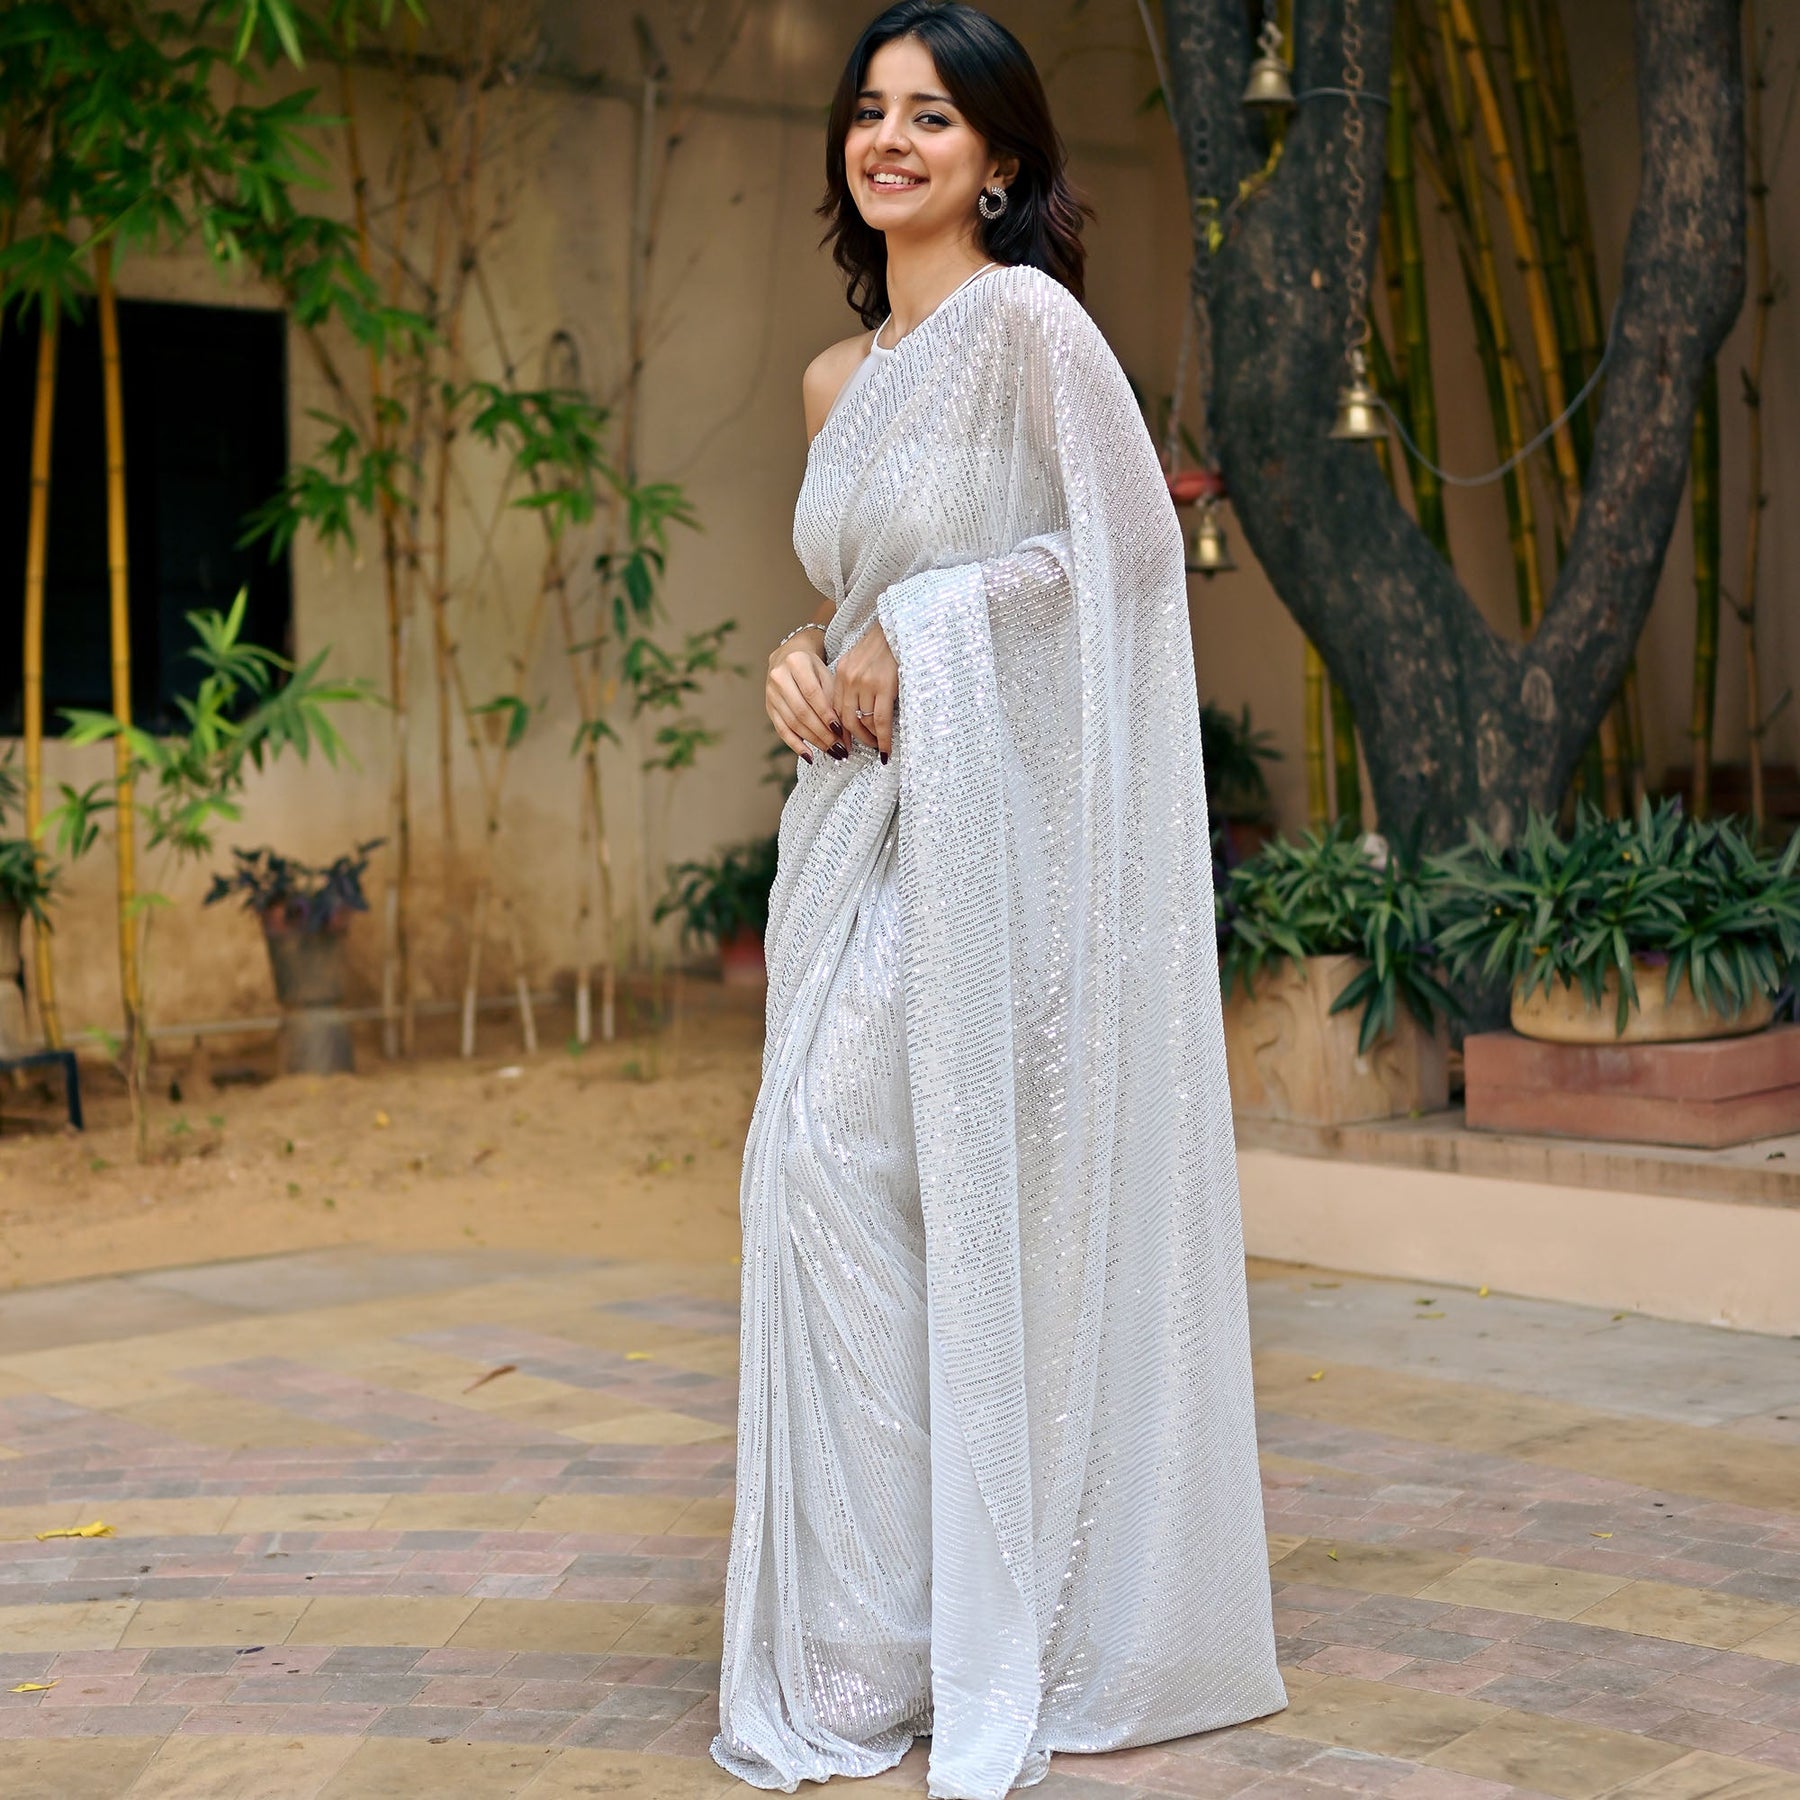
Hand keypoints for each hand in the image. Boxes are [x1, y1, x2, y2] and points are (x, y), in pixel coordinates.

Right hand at [766, 628, 840, 761]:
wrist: (789, 656)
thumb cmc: (813, 667)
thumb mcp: (827, 675)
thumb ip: (836, 701)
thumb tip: (846, 734)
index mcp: (796, 662)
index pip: (812, 694)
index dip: (826, 715)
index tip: (840, 732)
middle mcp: (779, 677)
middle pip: (802, 711)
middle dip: (822, 733)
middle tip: (839, 748)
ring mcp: (771, 693)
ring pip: (792, 723)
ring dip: (813, 741)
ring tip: (830, 751)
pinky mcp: (769, 707)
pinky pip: (782, 730)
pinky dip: (796, 745)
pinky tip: (809, 755)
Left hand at [833, 618, 896, 759]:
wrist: (902, 624)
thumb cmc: (887, 642)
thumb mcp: (862, 657)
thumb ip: (855, 678)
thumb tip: (859, 706)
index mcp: (842, 671)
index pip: (835, 707)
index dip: (839, 729)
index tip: (845, 742)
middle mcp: (849, 678)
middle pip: (845, 719)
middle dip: (852, 739)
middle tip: (860, 749)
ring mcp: (865, 683)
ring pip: (863, 722)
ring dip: (871, 739)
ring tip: (878, 746)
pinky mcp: (884, 686)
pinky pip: (880, 721)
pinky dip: (883, 739)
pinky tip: (886, 750)